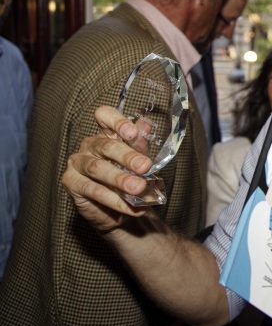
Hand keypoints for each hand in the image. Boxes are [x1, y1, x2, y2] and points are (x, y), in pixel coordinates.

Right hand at [61, 106, 153, 231]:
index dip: (117, 122)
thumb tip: (146, 126)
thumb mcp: (139, 160)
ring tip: (139, 188)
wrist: (117, 209)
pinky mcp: (71, 182)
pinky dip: (114, 199)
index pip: (105, 116)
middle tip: (145, 166)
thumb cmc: (128, 178)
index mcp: (107, 133)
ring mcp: (78, 162)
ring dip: (121, 179)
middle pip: (106, 146)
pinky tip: (130, 206)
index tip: (132, 133)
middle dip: (128, 156)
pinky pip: (93, 190)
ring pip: (98, 168)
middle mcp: (90, 145)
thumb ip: (141, 144)